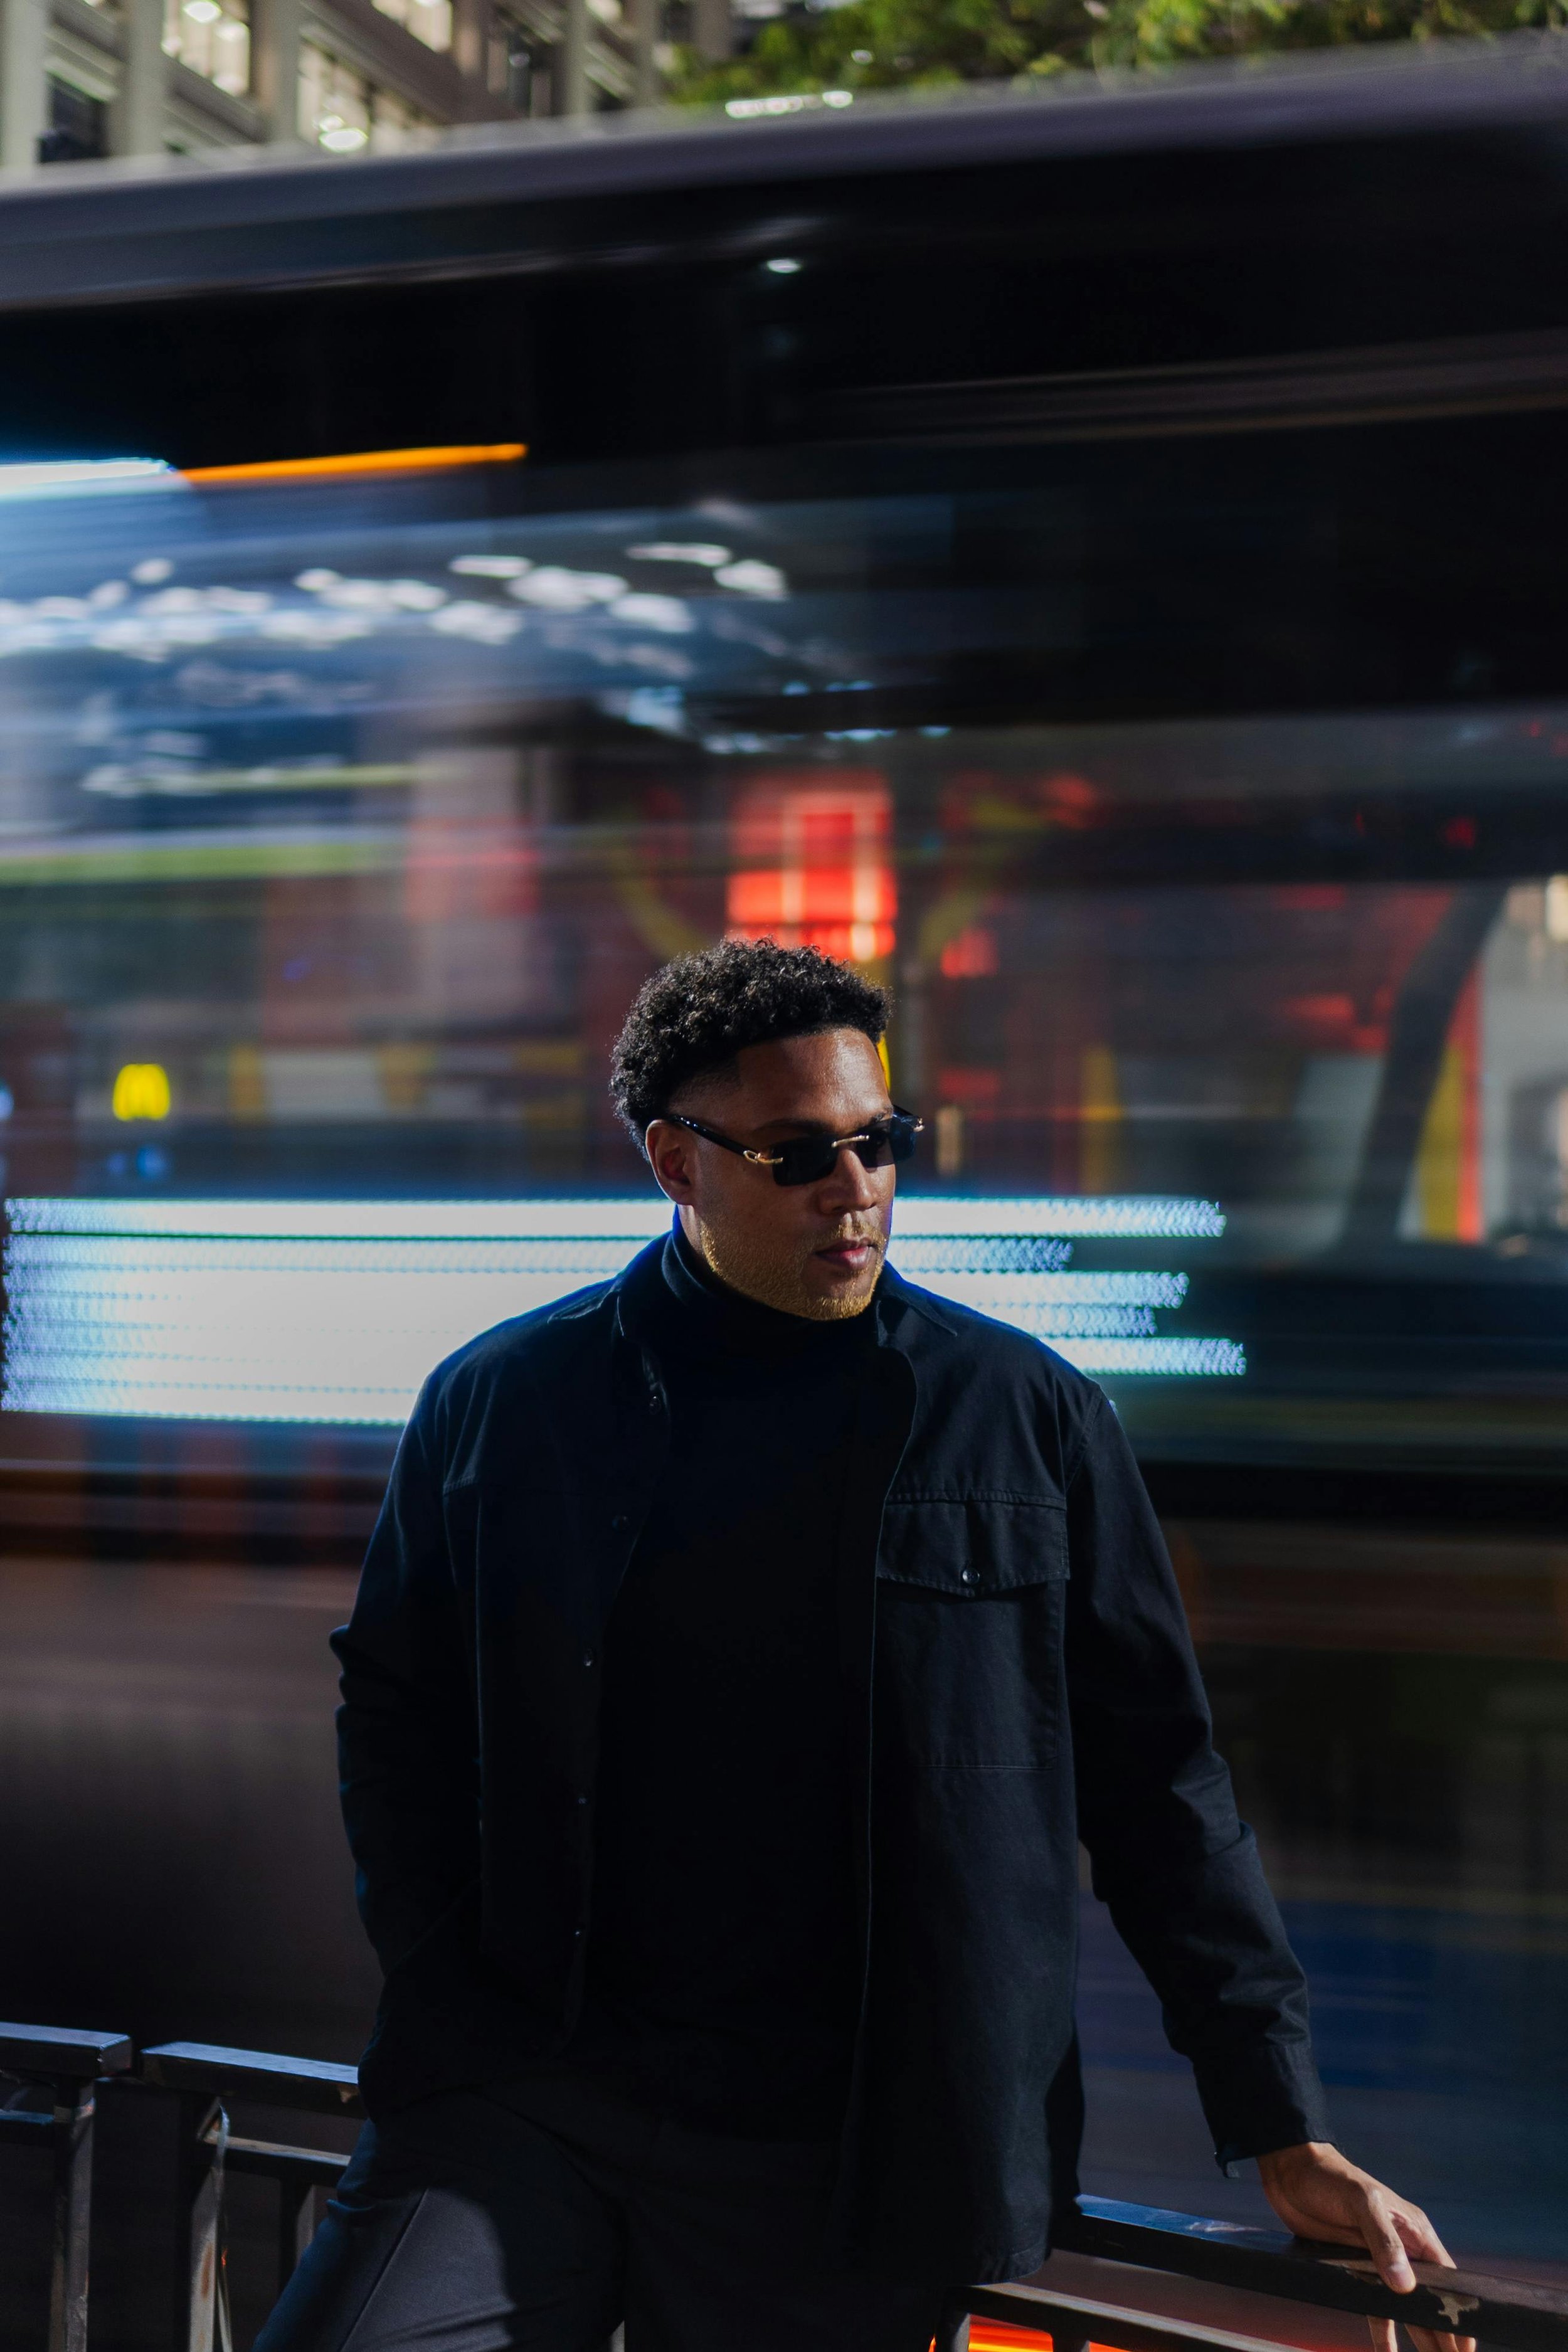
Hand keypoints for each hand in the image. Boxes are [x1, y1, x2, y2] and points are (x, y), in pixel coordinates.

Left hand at [1257, 2142, 1474, 2351]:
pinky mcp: (1354, 2269)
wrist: (1290, 2172)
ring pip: (1405, 2308)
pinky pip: (1374, 2307)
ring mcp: (1378, 2262)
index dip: (1458, 2311)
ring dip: (1418, 2336)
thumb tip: (1405, 2285)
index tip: (1467, 2344)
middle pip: (1429, 2301)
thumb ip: (1385, 2241)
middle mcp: (1402, 2250)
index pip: (1446, 2279)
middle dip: (1443, 2333)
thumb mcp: (1362, 2203)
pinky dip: (1382, 2332)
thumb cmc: (1331, 2177)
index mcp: (1414, 2232)